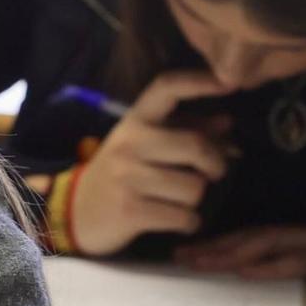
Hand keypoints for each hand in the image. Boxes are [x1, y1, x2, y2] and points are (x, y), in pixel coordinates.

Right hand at [70, 70, 234, 255]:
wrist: (78, 210)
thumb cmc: (123, 172)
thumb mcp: (147, 145)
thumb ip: (187, 130)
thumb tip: (227, 123)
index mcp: (136, 120)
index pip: (167, 88)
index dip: (199, 82)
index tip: (228, 82)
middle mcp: (130, 143)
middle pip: (196, 147)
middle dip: (216, 165)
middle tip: (213, 173)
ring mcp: (127, 176)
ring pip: (194, 188)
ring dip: (197, 199)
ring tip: (182, 200)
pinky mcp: (130, 210)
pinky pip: (184, 217)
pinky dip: (189, 222)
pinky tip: (179, 220)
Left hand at [176, 225, 305, 281]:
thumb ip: (298, 248)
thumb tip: (263, 259)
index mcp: (296, 232)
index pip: (248, 235)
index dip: (216, 242)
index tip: (186, 249)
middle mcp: (299, 235)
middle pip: (246, 239)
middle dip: (212, 249)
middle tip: (178, 256)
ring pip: (263, 246)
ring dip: (229, 255)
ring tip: (200, 262)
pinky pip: (296, 261)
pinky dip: (270, 266)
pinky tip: (247, 271)